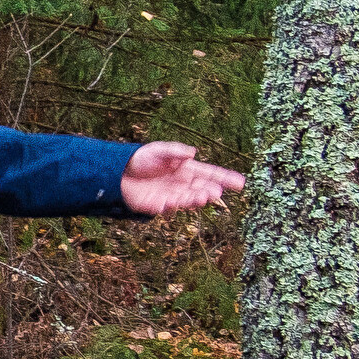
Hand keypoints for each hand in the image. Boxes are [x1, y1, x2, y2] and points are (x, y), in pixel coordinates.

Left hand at [120, 141, 243, 215]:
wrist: (116, 172)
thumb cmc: (140, 159)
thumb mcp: (158, 150)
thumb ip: (175, 152)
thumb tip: (192, 153)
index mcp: (186, 170)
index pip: (210, 174)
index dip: (225, 178)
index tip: (241, 183)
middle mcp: (182, 184)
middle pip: (201, 189)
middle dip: (209, 191)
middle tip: (215, 192)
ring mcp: (170, 196)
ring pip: (187, 200)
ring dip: (195, 200)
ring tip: (202, 197)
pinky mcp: (156, 205)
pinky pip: (166, 208)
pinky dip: (169, 206)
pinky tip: (172, 203)